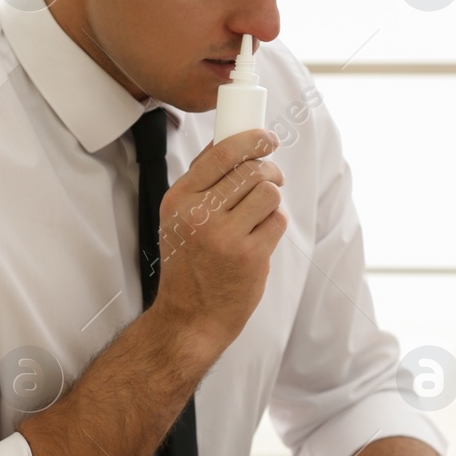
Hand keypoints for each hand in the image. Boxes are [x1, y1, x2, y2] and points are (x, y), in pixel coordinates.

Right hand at [151, 128, 285, 350]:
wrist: (190, 317)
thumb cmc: (187, 265)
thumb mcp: (177, 219)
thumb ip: (200, 183)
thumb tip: (230, 142)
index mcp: (179, 199)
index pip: (221, 153)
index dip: (251, 139)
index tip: (266, 139)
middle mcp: (199, 214)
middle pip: (251, 170)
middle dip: (269, 171)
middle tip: (273, 178)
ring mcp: (225, 236)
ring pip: (268, 192)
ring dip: (272, 199)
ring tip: (263, 211)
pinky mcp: (250, 255)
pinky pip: (277, 220)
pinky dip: (274, 225)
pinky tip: (260, 236)